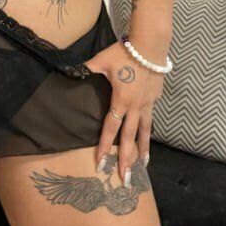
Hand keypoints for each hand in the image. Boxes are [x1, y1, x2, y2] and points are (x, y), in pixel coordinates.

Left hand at [83, 40, 163, 185]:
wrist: (150, 46)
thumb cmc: (124, 53)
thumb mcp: (101, 61)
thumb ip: (87, 69)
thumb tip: (70, 70)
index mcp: (121, 101)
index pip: (111, 129)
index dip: (106, 147)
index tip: (101, 164)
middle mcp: (135, 107)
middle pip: (130, 138)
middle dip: (127, 160)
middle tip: (126, 179)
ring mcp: (148, 103)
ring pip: (145, 131)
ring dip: (143, 150)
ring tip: (143, 165)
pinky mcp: (155, 98)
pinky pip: (150, 118)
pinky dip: (148, 130)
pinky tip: (147, 136)